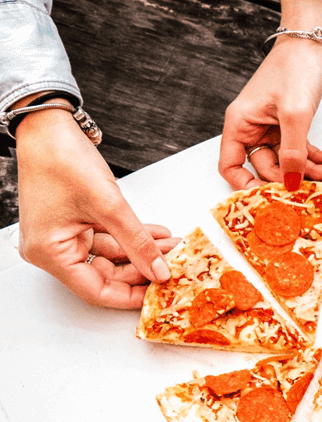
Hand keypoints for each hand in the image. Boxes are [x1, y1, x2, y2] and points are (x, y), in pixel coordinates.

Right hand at [15, 107, 174, 307]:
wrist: (48, 126)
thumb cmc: (61, 158)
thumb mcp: (109, 206)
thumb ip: (137, 243)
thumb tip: (159, 271)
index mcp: (49, 253)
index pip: (95, 291)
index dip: (131, 295)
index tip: (159, 293)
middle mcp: (52, 249)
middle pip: (105, 275)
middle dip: (143, 268)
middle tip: (172, 263)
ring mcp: (63, 236)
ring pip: (111, 256)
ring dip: (142, 250)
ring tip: (171, 246)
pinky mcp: (74, 223)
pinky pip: (108, 238)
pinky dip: (132, 237)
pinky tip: (157, 235)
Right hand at [219, 38, 321, 191]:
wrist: (310, 44)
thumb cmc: (294, 68)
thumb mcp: (294, 114)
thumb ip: (292, 150)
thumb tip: (290, 182)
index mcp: (240, 123)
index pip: (231, 165)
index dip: (245, 185)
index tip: (268, 197)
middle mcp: (253, 128)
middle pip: (266, 167)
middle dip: (291, 178)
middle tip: (317, 188)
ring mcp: (272, 127)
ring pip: (288, 161)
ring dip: (310, 170)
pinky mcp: (291, 124)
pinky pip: (300, 150)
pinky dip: (316, 158)